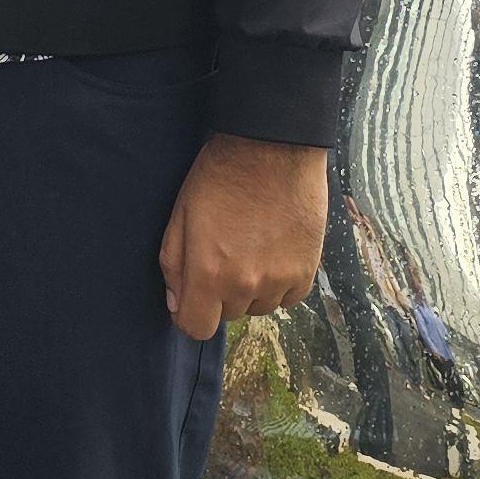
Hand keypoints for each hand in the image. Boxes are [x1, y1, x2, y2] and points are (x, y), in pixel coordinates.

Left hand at [158, 133, 327, 340]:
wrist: (273, 150)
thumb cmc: (220, 176)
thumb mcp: (181, 213)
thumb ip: (173, 264)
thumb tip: (176, 303)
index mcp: (210, 273)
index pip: (196, 328)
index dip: (188, 315)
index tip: (189, 297)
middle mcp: (247, 286)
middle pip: (226, 314)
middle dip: (217, 293)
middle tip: (219, 252)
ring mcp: (280, 282)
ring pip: (256, 306)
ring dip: (248, 288)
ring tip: (246, 245)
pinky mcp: (306, 274)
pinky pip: (285, 297)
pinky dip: (276, 282)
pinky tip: (270, 248)